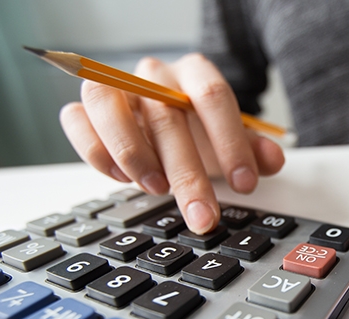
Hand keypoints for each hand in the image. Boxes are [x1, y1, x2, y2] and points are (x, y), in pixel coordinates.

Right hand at [59, 53, 284, 233]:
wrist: (165, 118)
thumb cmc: (199, 130)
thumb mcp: (230, 141)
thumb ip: (253, 150)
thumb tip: (272, 160)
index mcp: (194, 73)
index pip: (213, 96)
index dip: (230, 142)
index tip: (244, 184)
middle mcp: (153, 75)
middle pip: (166, 115)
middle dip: (188, 174)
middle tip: (203, 215)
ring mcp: (116, 87)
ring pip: (107, 103)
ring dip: (131, 152)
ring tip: (157, 191)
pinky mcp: (85, 108)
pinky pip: (76, 120)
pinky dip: (96, 151)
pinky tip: (122, 179)